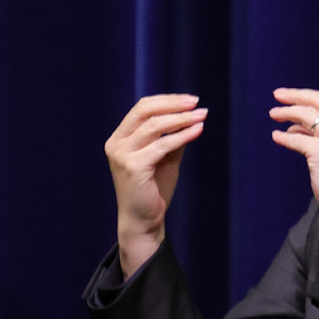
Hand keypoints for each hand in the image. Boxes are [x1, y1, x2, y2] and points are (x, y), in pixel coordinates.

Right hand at [106, 94, 206, 276]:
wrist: (144, 218)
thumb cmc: (154, 188)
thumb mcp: (165, 157)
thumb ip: (172, 138)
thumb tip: (191, 117)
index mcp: (120, 137)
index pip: (141, 108)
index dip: (167, 100)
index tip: (191, 100)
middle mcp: (116, 143)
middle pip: (144, 111)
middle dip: (173, 104)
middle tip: (197, 103)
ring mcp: (122, 154)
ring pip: (154, 126)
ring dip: (181, 118)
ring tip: (202, 115)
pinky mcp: (133, 166)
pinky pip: (162, 145)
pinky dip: (182, 135)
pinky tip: (197, 131)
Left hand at [270, 89, 318, 235]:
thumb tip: (296, 123)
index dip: (307, 96)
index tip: (291, 96)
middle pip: (318, 101)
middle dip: (295, 95)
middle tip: (277, 95)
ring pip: (306, 115)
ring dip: (286, 113)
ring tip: (273, 114)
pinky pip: (296, 138)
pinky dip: (283, 137)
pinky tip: (276, 136)